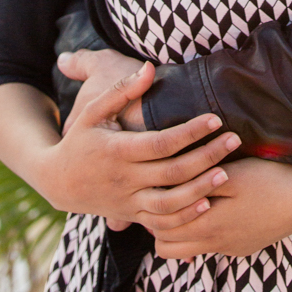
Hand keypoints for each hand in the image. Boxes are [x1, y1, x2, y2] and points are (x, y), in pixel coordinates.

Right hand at [33, 62, 239, 228]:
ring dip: (200, 190)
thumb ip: (121, 91)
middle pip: (172, 172)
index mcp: (116, 151)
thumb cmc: (79, 140)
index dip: (189, 132)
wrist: (58, 182)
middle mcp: (124, 179)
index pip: (160, 143)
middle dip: (206, 156)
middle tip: (234, 140)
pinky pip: (161, 223)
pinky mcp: (133, 216)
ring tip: (226, 173)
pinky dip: (185, 218)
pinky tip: (207, 204)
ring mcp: (129, 201)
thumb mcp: (92, 112)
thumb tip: (150, 68)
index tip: (215, 118)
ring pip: (169, 204)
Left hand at [148, 157, 291, 259]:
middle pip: (169, 248)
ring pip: (189, 250)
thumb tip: (168, 190)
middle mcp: (216, 245)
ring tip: (186, 203)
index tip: (154, 191)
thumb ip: (198, 186)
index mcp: (209, 227)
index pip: (161, 233)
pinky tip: (213, 209)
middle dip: (161, 226)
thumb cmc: (269, 181)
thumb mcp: (232, 175)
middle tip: (164, 198)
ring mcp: (230, 249)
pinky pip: (211, 247)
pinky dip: (203, 232)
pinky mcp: (243, 247)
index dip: (153, 213)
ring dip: (182, 231)